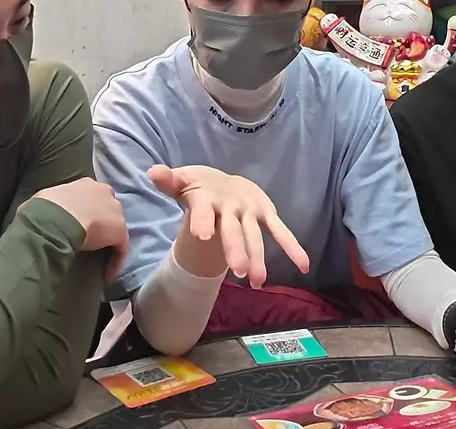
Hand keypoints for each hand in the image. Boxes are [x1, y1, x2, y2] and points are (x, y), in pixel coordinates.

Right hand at [33, 178, 128, 278]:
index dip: (87, 209)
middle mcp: (104, 192)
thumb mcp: (41, 200)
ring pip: (115, 227)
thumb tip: (33, 213)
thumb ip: (45, 204)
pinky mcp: (120, 231)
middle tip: (90, 238)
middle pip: (107, 208)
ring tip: (98, 257)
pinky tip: (106, 274)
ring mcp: (115, 211)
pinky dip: (115, 261)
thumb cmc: (44, 209)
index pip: (92, 195)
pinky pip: (120, 248)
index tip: (79, 222)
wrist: (55, 220)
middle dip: (101, 222)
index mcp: (86, 184)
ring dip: (108, 241)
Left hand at [147, 165, 309, 287]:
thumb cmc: (199, 185)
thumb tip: (152, 172)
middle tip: (237, 271)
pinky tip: (303, 266)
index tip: (200, 235)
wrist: (223, 178)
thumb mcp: (182, 181)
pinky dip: (292, 246)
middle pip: (232, 229)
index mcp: (207, 198)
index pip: (202, 210)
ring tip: (257, 282)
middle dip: (235, 249)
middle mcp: (230, 206)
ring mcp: (249, 210)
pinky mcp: (265, 214)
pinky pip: (280, 231)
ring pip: (254, 236)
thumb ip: (169, 181)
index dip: (202, 220)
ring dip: (258, 257)